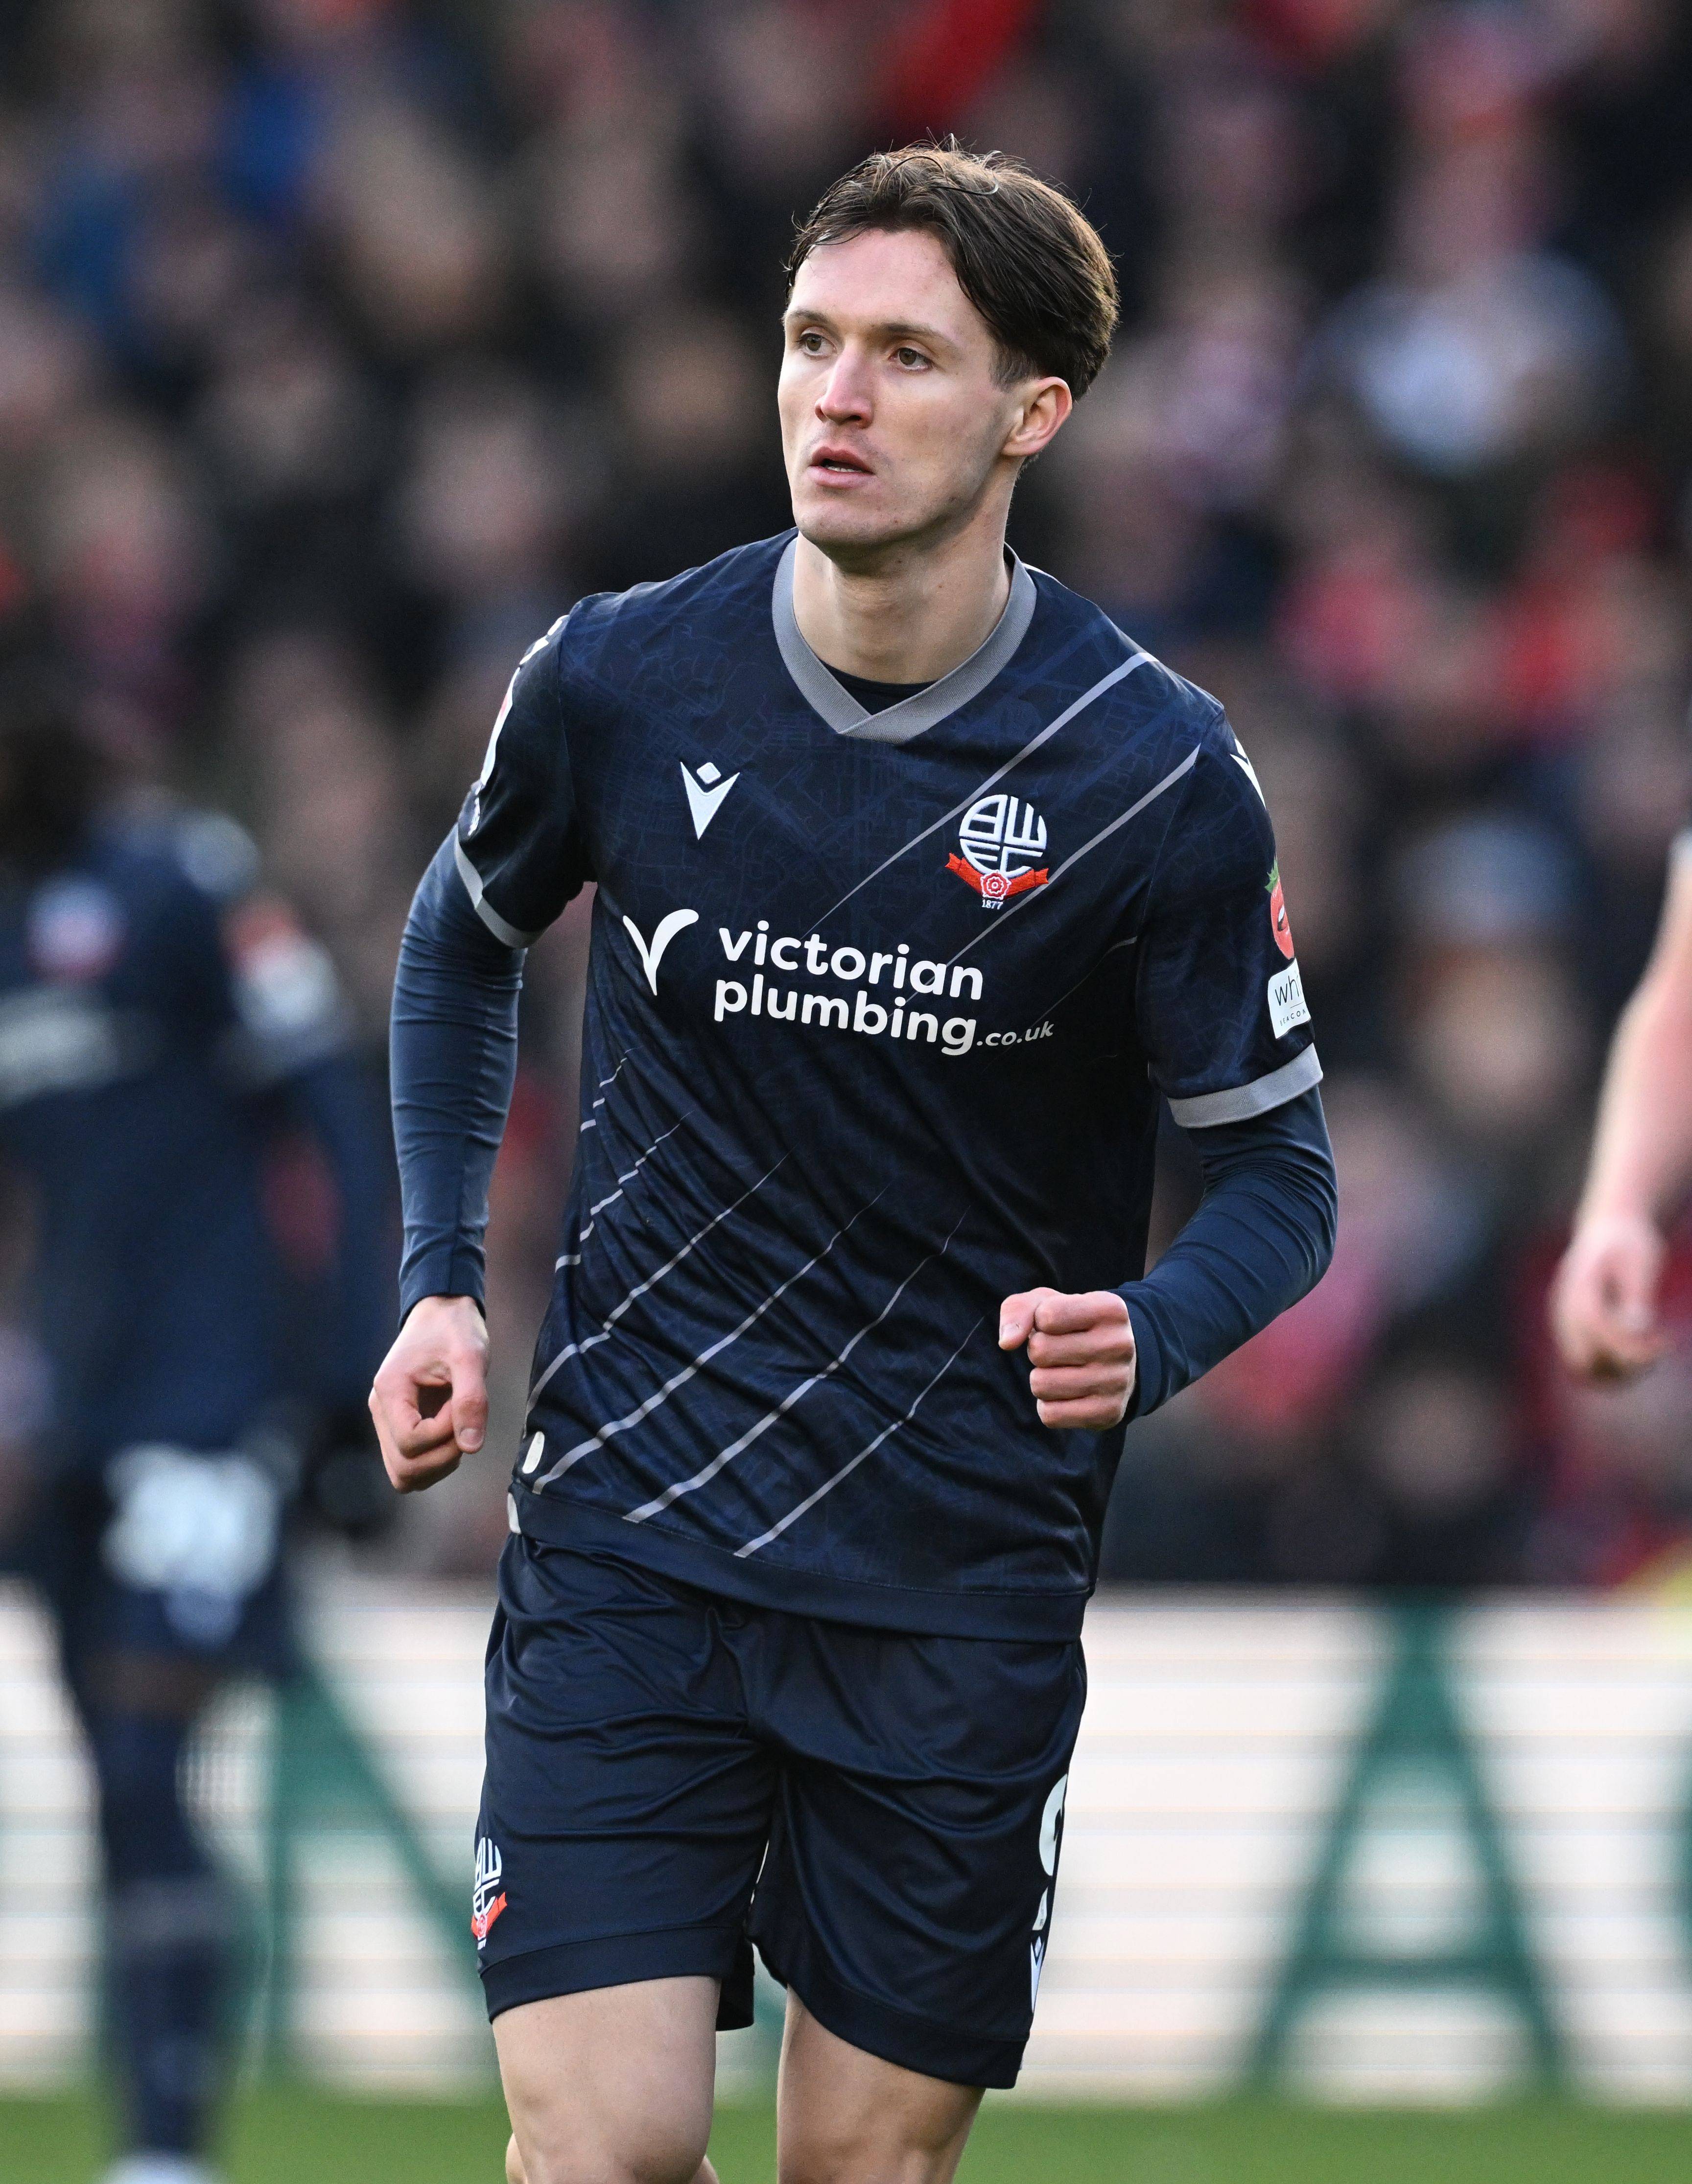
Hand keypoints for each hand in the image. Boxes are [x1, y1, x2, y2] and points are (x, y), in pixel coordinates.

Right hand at [369, 1295, 489, 1492]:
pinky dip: (434, 1460)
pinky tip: (452, 1433)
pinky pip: (410, 1462)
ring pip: (404, 1473)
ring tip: (459, 1429)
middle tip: (464, 1426)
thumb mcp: (470, 1356)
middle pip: (402, 1468)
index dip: (442, 1434)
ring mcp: (387, 1420)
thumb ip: (471, 1399)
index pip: (410, 1441)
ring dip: (438, 1464)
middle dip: (442, 1457)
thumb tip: (471, 1446)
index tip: (460, 1406)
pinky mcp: (399, 1425)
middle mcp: (381, 1410)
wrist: (442, 1312)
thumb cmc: (454, 1329)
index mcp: (390, 1390)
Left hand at [999, 1287, 1136, 1428]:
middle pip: (1040, 1351)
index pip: (1047, 1316)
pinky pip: (1050, 1415)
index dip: (1039, 1321)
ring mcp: (1117, 1382)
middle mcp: (1120, 1344)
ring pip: (1041, 1385)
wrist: (1118, 1362)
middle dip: (1038, 1351)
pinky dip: (1048, 1405)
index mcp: (1109, 1309)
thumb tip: (1007, 1342)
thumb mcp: (1047, 1303)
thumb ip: (1019, 1310)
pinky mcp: (1109, 1413)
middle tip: (1059, 1351)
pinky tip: (1068, 1394)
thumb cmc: (1074, 1325)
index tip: (1056, 1324)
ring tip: (1063, 1371)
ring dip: (1042, 1378)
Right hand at [1550, 1213, 1667, 1382]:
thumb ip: (1636, 1294)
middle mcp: (1564, 1310)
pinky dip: (1615, 1365)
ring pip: (1585, 1369)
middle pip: (1584, 1360)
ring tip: (1654, 1348)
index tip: (1664, 1341)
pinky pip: (1590, 1363)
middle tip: (1659, 1349)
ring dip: (1620, 1371)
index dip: (1628, 1344)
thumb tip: (1637, 1329)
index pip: (1595, 1328)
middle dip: (1623, 1365)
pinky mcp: (1574, 1331)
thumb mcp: (1641, 1261)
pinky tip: (1642, 1345)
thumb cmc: (1630, 1242)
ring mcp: (1564, 1323)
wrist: (1609, 1229)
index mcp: (1578, 1286)